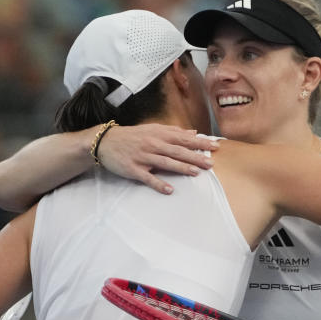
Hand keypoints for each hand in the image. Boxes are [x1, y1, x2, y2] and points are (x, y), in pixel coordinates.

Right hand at [97, 123, 218, 193]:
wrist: (105, 142)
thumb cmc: (131, 136)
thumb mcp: (152, 129)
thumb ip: (173, 131)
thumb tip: (193, 133)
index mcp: (159, 134)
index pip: (183, 138)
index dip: (200, 143)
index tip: (215, 147)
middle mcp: (153, 145)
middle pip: (177, 151)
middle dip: (195, 156)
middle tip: (211, 163)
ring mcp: (143, 157)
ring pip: (165, 163)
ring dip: (181, 168)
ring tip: (196, 173)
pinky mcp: (133, 169)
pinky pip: (148, 178)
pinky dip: (158, 184)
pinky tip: (169, 190)